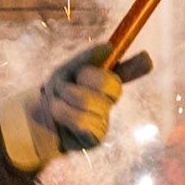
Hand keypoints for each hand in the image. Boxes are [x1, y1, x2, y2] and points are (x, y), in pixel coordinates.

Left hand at [0, 46, 149, 166]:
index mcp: (105, 83)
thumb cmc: (56, 93)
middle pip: (110, 85)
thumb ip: (87, 58)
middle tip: (70, 83)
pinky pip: (82, 121)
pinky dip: (65, 114)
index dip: (137, 65)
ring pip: (88, 102)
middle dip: (86, 78)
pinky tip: (61, 118)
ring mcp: (105, 121)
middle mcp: (108, 102)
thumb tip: (109, 46)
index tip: (145, 57)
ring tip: (57, 102)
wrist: (38, 120)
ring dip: (65, 98)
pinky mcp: (96, 137)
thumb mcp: (67, 71)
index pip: (126, 72)